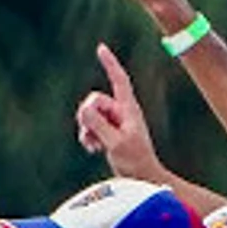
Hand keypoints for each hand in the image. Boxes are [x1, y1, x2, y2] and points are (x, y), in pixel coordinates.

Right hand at [73, 43, 174, 184]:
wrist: (143, 179)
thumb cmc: (135, 161)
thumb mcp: (116, 142)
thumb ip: (99, 124)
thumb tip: (83, 109)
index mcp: (129, 109)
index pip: (119, 80)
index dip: (110, 63)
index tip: (101, 48)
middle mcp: (121, 112)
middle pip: (95, 101)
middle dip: (87, 116)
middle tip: (92, 136)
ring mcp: (114, 122)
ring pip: (89, 115)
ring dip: (87, 130)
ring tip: (95, 146)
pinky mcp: (109, 133)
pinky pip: (89, 127)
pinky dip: (88, 137)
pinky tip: (93, 149)